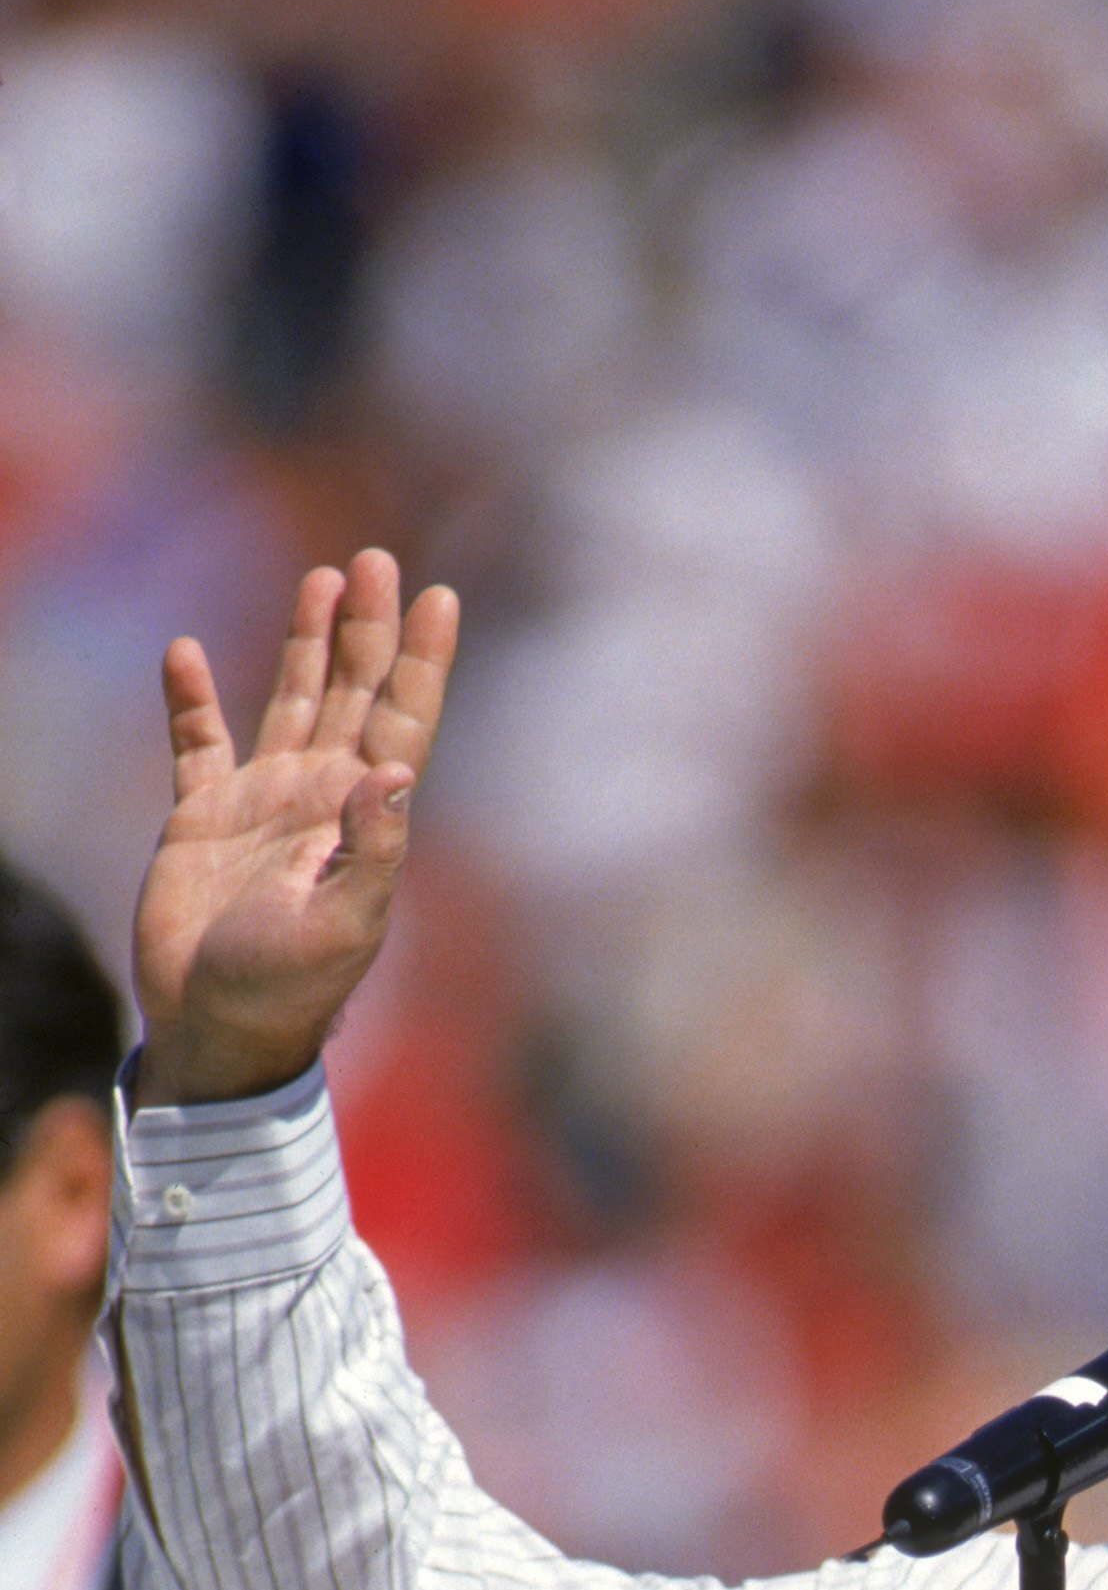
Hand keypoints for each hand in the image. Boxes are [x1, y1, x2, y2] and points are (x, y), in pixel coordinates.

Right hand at [131, 548, 459, 1107]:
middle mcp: (320, 798)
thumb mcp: (343, 926)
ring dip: (306, 643)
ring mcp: (263, 803)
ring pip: (291, 702)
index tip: (440, 597)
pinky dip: (191, 699)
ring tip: (323, 578)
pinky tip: (186, 652)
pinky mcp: (203, 817)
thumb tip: (394, 770)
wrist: (217, 1029)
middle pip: (352, 693)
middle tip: (377, 559)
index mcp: (361, 818)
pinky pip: (198, 743)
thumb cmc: (287, 990)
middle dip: (367, 629)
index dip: (422, 661)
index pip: (402, 722)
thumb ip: (372, 851)